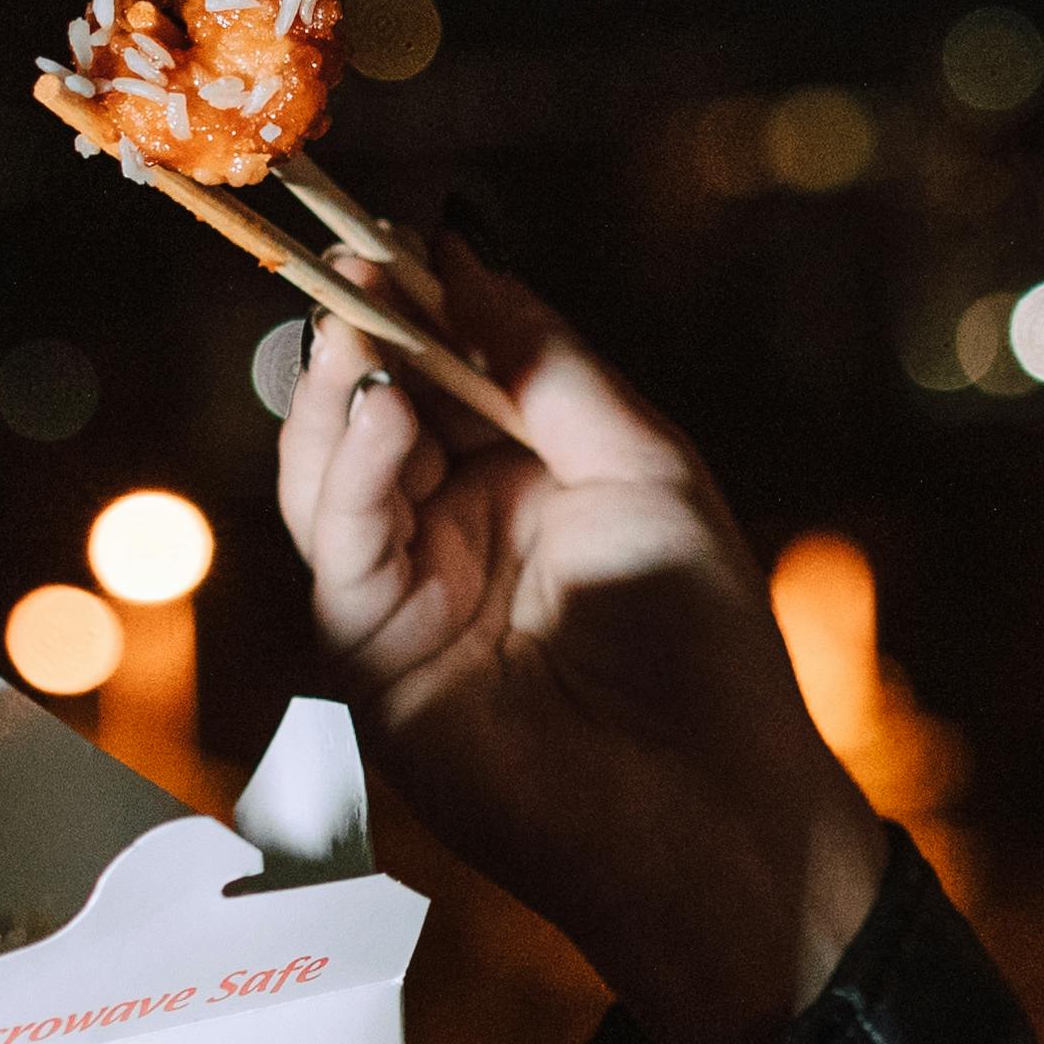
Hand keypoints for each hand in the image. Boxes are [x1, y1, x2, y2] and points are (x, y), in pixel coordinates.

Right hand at [276, 233, 889, 1043]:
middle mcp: (453, 530)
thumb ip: (547, 365)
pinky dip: (354, 469)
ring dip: (341, 391)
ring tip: (362, 327)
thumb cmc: (703, 643)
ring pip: (332, 470)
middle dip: (361, 333)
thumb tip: (460, 255)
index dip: (416, 303)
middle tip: (356, 262)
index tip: (393, 234)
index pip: (442, 370)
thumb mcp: (643, 466)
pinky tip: (387, 412)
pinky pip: (342, 545)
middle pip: (371, 410)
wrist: (711, 808)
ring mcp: (407, 594)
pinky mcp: (375, 656)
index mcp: (523, 480)